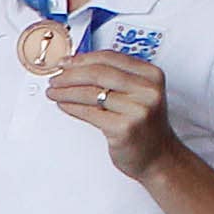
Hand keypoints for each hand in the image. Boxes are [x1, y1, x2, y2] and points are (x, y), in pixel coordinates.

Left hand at [43, 47, 180, 181]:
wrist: (159, 156)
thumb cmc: (144, 125)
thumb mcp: (138, 94)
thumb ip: (114, 78)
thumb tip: (76, 67)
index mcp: (151, 75)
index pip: (109, 57)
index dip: (81, 59)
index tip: (64, 62)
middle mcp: (147, 90)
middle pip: (98, 73)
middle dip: (69, 76)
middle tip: (55, 79)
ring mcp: (137, 109)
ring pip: (90, 93)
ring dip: (65, 92)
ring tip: (54, 92)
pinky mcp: (124, 128)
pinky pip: (89, 113)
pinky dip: (71, 107)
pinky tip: (63, 105)